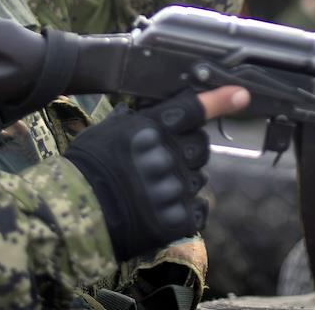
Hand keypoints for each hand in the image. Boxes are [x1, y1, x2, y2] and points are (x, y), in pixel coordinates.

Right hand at [64, 86, 247, 260]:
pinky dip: (186, 210)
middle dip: (188, 151)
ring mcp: (172, 188)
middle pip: (200, 147)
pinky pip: (198, 209)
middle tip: (163, 163)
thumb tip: (145, 111)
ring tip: (154, 191)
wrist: (73, 214)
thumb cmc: (87, 168)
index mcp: (149, 130)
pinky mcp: (175, 219)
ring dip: (183, 182)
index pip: (192, 110)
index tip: (241, 95)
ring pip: (199, 178)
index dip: (219, 101)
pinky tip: (163, 210)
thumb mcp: (106, 130)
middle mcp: (165, 155)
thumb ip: (134, 120)